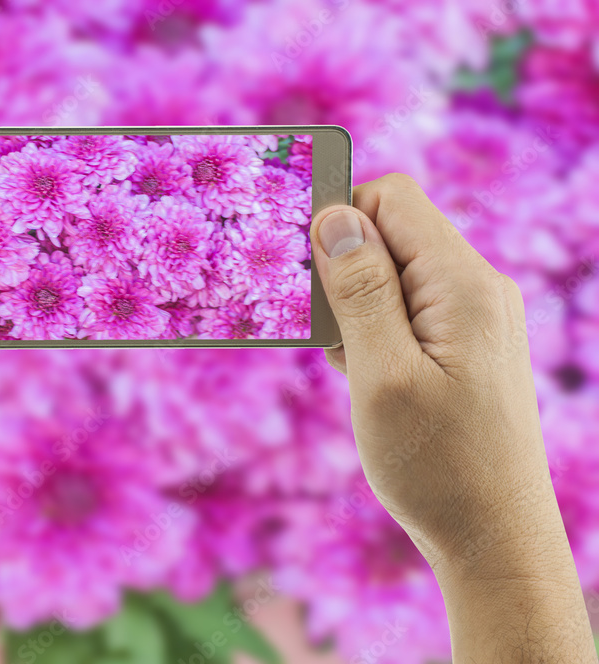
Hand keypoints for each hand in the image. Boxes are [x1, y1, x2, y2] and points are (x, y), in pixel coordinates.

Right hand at [311, 174, 595, 662]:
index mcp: (462, 284)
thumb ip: (361, 291)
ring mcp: (471, 318)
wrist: (492, 536)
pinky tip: (361, 374)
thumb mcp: (383, 375)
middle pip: (391, 232)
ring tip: (344, 361)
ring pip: (392, 273)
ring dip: (352, 305)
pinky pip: (404, 310)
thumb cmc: (437, 464)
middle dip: (340, 266)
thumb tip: (335, 217)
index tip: (301, 267)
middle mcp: (475, 288)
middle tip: (317, 326)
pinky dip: (370, 330)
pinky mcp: (461, 346)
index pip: (391, 198)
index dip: (338, 217)